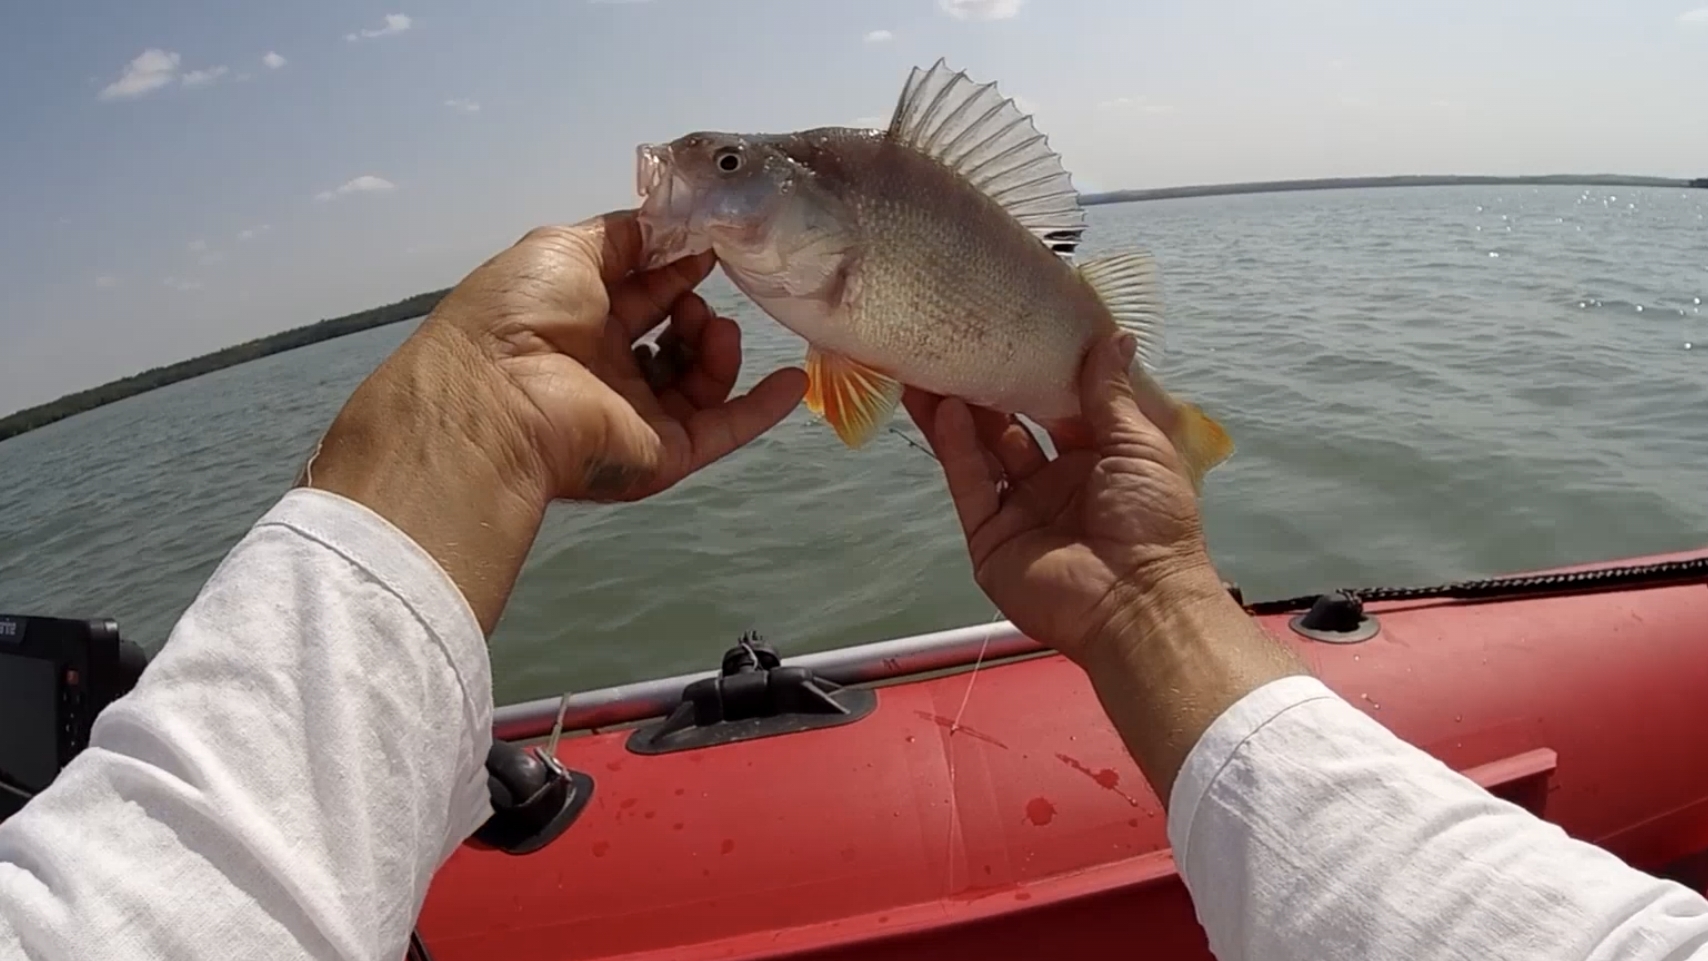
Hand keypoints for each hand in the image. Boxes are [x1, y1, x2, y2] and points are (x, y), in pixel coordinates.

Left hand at [303, 210, 805, 632]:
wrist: (501, 399)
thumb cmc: (521, 314)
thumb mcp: (565, 247)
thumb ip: (622, 235)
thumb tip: (670, 223)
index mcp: (578, 318)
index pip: (644, 290)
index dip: (678, 265)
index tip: (713, 243)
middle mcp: (607, 367)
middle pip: (675, 334)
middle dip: (696, 306)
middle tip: (701, 293)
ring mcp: (637, 413)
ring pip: (701, 379)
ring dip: (719, 347)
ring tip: (714, 330)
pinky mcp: (664, 453)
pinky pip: (723, 429)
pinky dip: (762, 407)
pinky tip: (792, 380)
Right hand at [903, 332, 1221, 664]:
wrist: (1137, 603)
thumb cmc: (1153, 521)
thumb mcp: (1140, 445)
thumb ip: (1111, 393)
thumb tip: (1113, 336)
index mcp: (1099, 460)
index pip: (1059, 407)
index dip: (1037, 372)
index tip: (1014, 329)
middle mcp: (1056, 483)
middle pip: (1012, 426)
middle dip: (987, 388)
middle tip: (958, 343)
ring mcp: (1021, 511)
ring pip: (982, 451)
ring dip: (959, 412)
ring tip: (930, 366)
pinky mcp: (991, 537)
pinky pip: (971, 485)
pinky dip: (956, 449)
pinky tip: (943, 410)